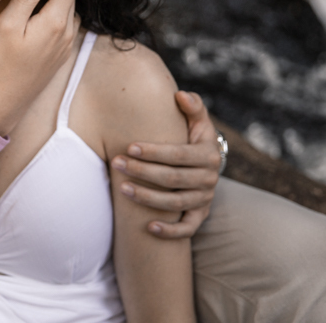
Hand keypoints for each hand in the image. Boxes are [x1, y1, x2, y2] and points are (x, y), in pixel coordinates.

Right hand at [0, 0, 80, 135]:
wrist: (4, 102)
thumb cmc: (0, 63)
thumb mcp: (9, 23)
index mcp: (58, 21)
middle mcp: (68, 32)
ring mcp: (66, 44)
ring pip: (68, 7)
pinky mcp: (60, 53)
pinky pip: (63, 23)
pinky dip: (53, 10)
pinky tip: (33, 13)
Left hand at [111, 91, 219, 238]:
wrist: (207, 162)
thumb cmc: (193, 136)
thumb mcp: (197, 120)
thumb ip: (192, 106)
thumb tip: (179, 95)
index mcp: (208, 154)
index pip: (178, 155)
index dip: (153, 152)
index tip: (129, 147)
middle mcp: (209, 178)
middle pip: (172, 179)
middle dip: (142, 172)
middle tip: (115, 163)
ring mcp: (205, 198)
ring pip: (175, 203)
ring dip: (147, 198)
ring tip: (122, 189)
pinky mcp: (200, 215)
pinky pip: (187, 229)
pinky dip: (170, 231)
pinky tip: (149, 227)